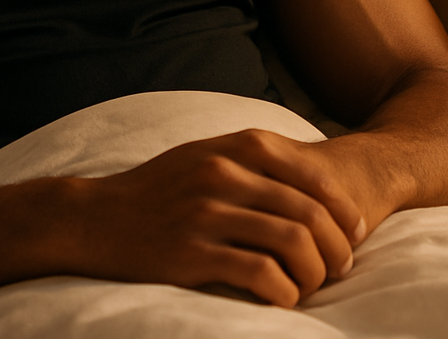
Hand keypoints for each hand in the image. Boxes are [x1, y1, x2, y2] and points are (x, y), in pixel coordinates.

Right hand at [67, 129, 367, 306]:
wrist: (95, 218)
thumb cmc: (156, 191)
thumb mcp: (202, 156)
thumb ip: (250, 161)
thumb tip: (310, 187)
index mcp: (230, 148)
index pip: (308, 173)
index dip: (340, 206)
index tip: (352, 231)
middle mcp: (221, 173)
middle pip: (307, 210)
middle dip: (337, 244)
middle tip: (342, 268)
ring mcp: (206, 212)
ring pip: (291, 241)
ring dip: (315, 271)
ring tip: (313, 286)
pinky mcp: (192, 253)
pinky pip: (260, 273)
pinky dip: (284, 291)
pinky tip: (283, 299)